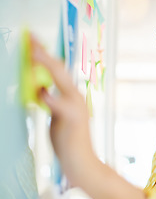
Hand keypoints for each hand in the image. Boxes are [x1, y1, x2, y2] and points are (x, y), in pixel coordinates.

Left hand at [31, 35, 147, 198]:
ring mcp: (76, 106)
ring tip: (34, 52)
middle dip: (44, 53)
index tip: (33, 41)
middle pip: (59, 70)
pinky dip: (50, 97)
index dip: (46, 55)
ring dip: (48, 65)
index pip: (57, 71)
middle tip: (31, 38)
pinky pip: (59, 104)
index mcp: (71, 95)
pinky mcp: (73, 118)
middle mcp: (75, 96)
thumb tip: (40, 87)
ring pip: (61, 80)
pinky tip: (41, 90)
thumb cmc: (68, 139)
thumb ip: (50, 100)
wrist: (81, 160)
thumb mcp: (57, 115)